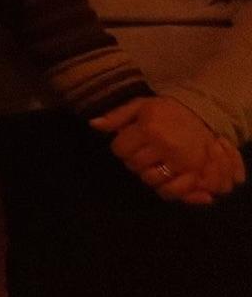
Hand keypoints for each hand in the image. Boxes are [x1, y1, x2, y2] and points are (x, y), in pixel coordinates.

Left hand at [93, 96, 245, 205]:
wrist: (202, 114)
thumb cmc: (166, 111)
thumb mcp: (140, 106)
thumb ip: (116, 116)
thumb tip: (93, 124)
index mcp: (149, 128)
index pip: (120, 149)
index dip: (122, 147)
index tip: (131, 141)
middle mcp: (164, 145)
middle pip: (133, 165)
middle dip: (135, 160)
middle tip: (145, 151)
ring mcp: (181, 160)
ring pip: (150, 179)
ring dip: (149, 174)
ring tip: (155, 162)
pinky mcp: (195, 172)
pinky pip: (172, 191)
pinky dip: (166, 189)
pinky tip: (165, 179)